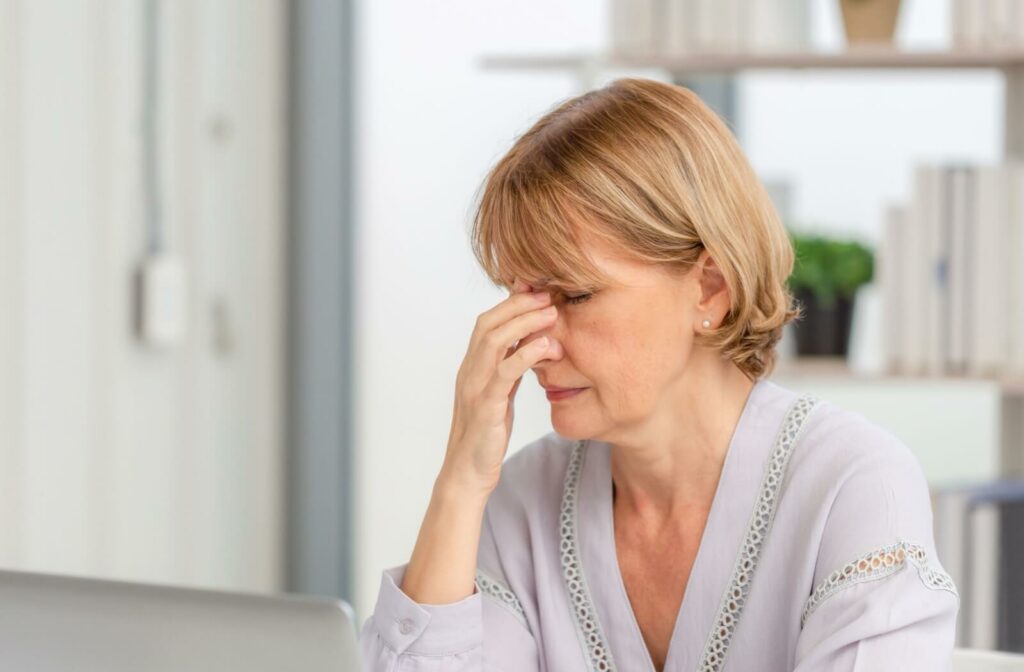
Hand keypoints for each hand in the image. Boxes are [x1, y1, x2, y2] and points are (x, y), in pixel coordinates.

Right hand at [440, 278, 556, 496]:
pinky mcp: (485, 407)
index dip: (511, 301)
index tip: (538, 288)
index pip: (488, 321)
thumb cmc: (486, 434)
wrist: (467, 473)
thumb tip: (529, 343)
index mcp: (472, 366)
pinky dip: (525, 354)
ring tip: (552, 314)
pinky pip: (504, 373)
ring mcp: (474, 388)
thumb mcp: (499, 394)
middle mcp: (469, 371)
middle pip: (489, 323)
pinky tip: (546, 346)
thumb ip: (509, 368)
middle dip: (519, 303)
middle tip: (549, 294)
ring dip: (524, 322)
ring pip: (494, 341)